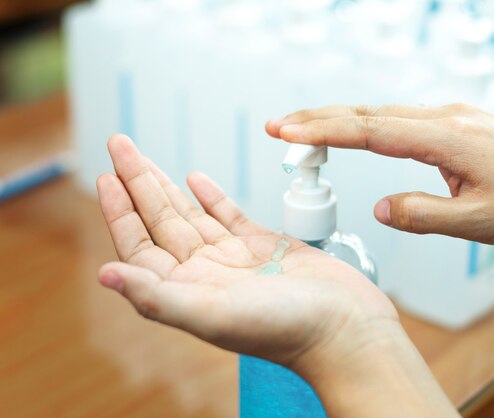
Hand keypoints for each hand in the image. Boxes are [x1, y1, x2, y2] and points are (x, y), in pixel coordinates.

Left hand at [97, 135, 396, 366]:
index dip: (120, 210)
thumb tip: (104, 275)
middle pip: (161, 220)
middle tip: (120, 145)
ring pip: (191, 213)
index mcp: (187, 288)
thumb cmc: (284, 329)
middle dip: (139, 182)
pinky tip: (197, 179)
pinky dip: (212, 196)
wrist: (343, 327)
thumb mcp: (212, 314)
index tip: (105, 175)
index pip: (140, 244)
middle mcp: (206, 271)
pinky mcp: (265, 245)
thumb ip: (157, 296)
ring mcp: (235, 257)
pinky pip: (228, 215)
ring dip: (167, 184)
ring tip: (145, 157)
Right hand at [267, 104, 493, 245]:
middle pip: (369, 113)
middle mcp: (445, 118)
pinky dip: (372, 126)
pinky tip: (361, 134)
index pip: (369, 131)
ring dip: (343, 121)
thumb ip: (424, 214)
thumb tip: (382, 209)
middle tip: (279, 126)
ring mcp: (454, 117)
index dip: (322, 130)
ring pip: (385, 114)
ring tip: (307, 131)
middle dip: (320, 119)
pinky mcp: (461, 124)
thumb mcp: (478, 222)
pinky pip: (404, 120)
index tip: (285, 131)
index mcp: (445, 138)